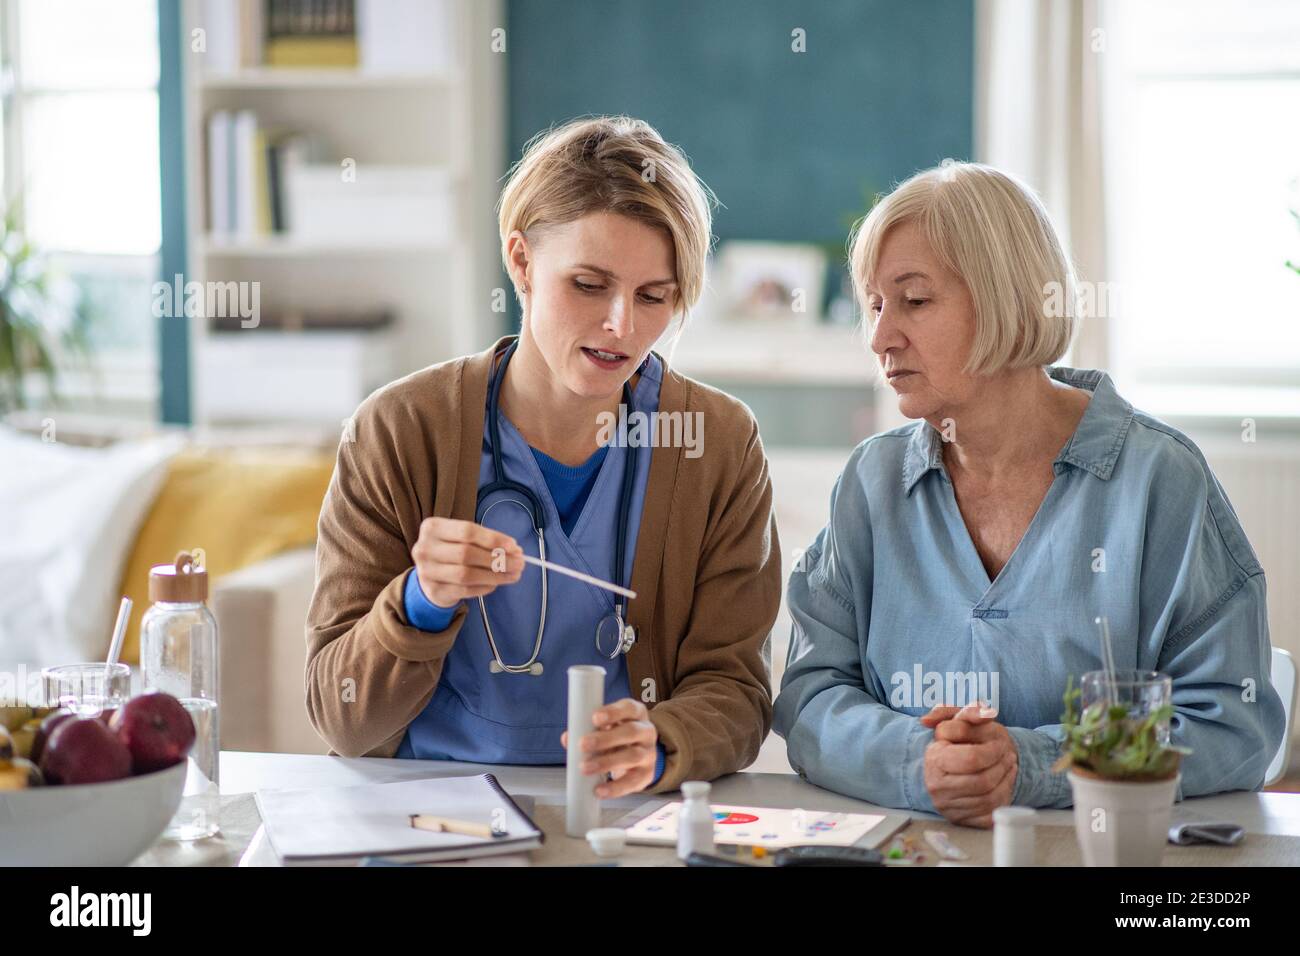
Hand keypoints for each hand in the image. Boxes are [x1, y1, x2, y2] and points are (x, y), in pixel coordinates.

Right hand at [411, 517, 523, 606]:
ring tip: (514, 574)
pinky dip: (485, 587)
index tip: (514, 546)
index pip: (467, 531)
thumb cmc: (451, 550)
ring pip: (467, 575)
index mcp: (432, 527)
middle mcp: (425, 548)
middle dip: (498, 559)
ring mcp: (426, 571)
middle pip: (467, 553)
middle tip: (520, 563)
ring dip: (495, 575)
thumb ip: (485, 540)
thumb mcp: (461, 537)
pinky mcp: (433, 591)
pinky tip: (496, 584)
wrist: (429, 575)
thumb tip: (514, 550)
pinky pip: (465, 590)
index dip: (493, 539)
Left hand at [560, 698, 658, 797]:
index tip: (595, 718)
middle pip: (631, 731)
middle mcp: (646, 731)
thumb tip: (568, 738)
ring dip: (606, 762)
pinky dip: (615, 787)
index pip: (629, 708)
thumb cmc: (616, 738)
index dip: (613, 712)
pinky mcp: (647, 775)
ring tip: (585, 768)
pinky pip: (632, 782)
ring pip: (632, 756)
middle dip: (606, 738)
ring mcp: (649, 754)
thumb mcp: (605, 729)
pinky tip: (599, 789)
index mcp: (636, 714)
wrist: (637, 759)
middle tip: (583, 744)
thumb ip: (586, 730)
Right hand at [920, 703, 1017, 827]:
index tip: (999, 743)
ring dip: (1007, 781)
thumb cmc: (957, 740)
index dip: (993, 750)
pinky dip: (1003, 799)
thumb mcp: (959, 719)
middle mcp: (937, 786)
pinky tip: (1004, 784)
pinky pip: (990, 815)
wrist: (947, 765)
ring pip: (989, 799)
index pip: (972, 759)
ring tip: (1009, 766)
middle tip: (1008, 755)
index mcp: (934, 759)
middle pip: (983, 781)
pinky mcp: (961, 820)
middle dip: (1002, 766)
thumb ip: (971, 712)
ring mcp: (948, 806)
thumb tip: (987, 713)